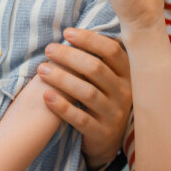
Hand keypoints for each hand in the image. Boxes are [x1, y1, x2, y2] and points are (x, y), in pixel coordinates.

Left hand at [39, 28, 132, 168]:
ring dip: (62, 79)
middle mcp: (125, 92)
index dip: (89, 39)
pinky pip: (80, 118)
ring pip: (88, 93)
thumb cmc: (102, 99)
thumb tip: (71, 31)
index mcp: (128, 74)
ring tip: (42, 70)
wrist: (108, 139)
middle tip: (49, 50)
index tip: (67, 33)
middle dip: (70, 56)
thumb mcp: (108, 78)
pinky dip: (62, 106)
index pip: (112, 51)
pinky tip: (46, 96)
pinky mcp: (102, 132)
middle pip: (96, 69)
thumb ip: (98, 59)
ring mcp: (114, 114)